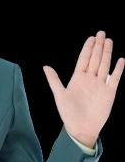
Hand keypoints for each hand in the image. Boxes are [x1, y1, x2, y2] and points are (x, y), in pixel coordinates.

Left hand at [42, 30, 123, 146]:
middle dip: (98, 46)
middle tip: (101, 33)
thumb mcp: (59, 95)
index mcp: (78, 79)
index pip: (84, 59)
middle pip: (95, 59)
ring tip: (109, 41)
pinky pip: (114, 78)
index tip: (91, 38)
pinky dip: (118, 69)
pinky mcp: (109, 92)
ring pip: (104, 65)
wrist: (81, 128)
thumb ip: (54, 80)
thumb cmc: (68, 114)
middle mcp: (90, 80)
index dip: (87, 48)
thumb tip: (45, 66)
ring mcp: (100, 85)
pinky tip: (120, 60)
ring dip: (107, 53)